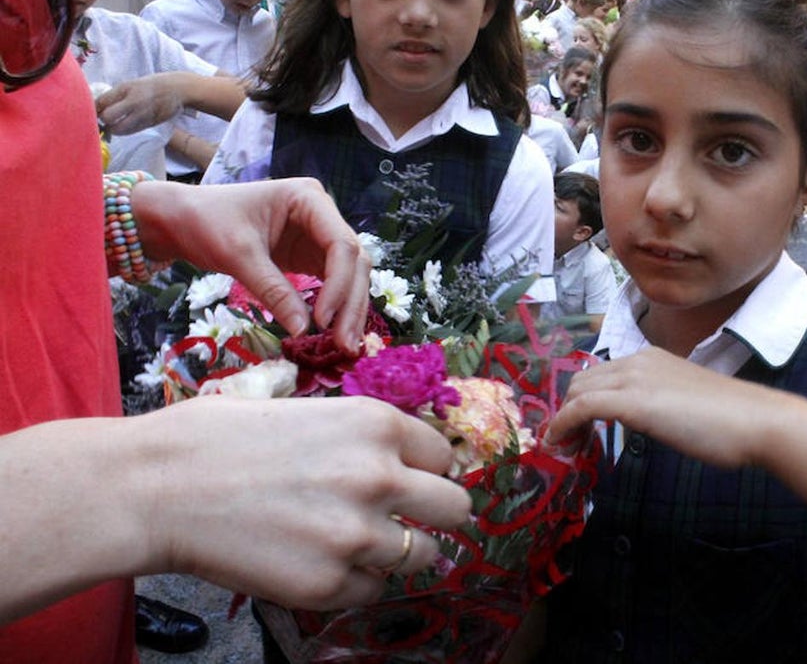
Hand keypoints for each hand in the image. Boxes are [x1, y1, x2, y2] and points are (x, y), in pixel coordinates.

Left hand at [97, 73, 185, 134]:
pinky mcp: (149, 123)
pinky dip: (124, 131)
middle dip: (103, 121)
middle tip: (104, 120)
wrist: (178, 89)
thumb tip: (99, 108)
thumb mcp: (132, 84)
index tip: (94, 112)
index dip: (93, 109)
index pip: (100, 101)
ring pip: (118, 128)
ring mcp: (142, 113)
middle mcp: (132, 101)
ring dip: (113, 129)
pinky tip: (125, 127)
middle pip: (107, 117)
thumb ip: (117, 96)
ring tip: (114, 126)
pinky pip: (131, 131)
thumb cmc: (153, 86)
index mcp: (125, 88)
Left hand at [133, 178, 370, 351]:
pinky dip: (336, 309)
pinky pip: (334, 284)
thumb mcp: (238, 256)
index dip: (339, 285)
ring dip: (350, 310)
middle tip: (344, 345)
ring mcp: (319, 237)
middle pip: (354, 263)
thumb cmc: (206, 223)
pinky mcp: (311, 257)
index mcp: (309, 199)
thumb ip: (273, 290)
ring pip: (351, 276)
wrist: (181, 219)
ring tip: (344, 347)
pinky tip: (334, 334)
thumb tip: (303, 331)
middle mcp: (323, 215)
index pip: (342, 245)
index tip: (321, 321)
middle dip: (351, 304)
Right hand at [141, 396, 472, 609]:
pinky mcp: (327, 583)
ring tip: (355, 542)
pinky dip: (355, 581)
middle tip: (406, 518)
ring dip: (398, 552)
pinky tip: (320, 562)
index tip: (408, 480)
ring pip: (423, 556)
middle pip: (456, 508)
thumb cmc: (219, 438)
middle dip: (434, 514)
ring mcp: (356, 535)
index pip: (443, 455)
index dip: (424, 469)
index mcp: (376, 424)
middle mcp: (379, 477)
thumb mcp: (308, 410)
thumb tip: (398, 458)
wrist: (157, 487)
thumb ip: (361, 436)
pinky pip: (372, 591)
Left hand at [548, 347, 780, 467]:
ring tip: (564, 448)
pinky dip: (563, 425)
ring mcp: (634, 378)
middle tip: (568, 442)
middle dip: (568, 409)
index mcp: (652, 357)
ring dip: (564, 419)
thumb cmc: (731, 420)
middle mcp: (638, 360)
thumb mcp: (685, 403)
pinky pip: (581, 407)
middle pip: (583, 380)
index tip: (578, 428)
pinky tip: (559, 444)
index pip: (602, 373)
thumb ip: (660, 404)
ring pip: (578, 391)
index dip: (584, 399)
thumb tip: (644, 420)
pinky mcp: (632, 401)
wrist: (756, 421)